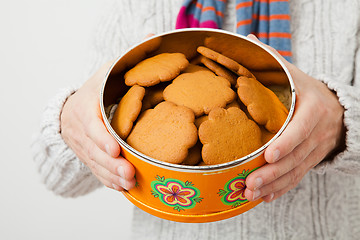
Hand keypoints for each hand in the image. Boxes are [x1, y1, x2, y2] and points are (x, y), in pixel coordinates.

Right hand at [60, 61, 135, 190]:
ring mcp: (81, 146)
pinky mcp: (86, 156)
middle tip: (129, 173)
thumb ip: (120, 68)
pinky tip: (121, 187)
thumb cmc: (94, 90)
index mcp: (83, 107)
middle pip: (94, 150)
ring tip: (130, 183)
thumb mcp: (104, 74)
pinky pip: (95, 171)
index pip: (91, 125)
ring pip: (95, 164)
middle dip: (112, 164)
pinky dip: (108, 180)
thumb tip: (145, 55)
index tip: (115, 149)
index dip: (102, 138)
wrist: (68, 109)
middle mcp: (78, 129)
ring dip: (112, 176)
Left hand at [244, 34, 344, 201]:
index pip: (301, 128)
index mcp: (314, 109)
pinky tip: (265, 197)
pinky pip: (298, 177)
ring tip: (251, 194)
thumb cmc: (308, 90)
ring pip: (296, 171)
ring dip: (274, 185)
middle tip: (250, 183)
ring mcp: (316, 149)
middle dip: (273, 172)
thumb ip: (273, 60)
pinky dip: (282, 188)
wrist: (337, 109)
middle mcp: (317, 132)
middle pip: (296, 156)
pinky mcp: (311, 160)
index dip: (287, 142)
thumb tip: (248, 38)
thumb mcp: (295, 74)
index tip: (269, 155)